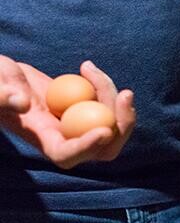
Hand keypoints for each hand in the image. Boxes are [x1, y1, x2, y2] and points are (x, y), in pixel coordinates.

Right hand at [0, 57, 134, 168]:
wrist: (6, 78)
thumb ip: (1, 95)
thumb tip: (23, 103)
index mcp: (41, 138)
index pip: (67, 155)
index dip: (87, 147)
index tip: (104, 129)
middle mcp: (64, 137)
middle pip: (104, 148)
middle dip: (122, 126)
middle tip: (125, 94)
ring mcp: (77, 124)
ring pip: (111, 124)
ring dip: (113, 97)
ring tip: (89, 68)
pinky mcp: (84, 109)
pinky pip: (107, 106)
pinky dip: (105, 87)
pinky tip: (87, 68)